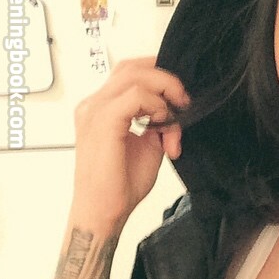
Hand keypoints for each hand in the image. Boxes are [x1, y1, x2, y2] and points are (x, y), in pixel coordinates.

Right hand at [70, 56, 189, 232]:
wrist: (105, 211)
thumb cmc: (120, 184)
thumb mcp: (149, 146)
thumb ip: (159, 125)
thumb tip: (175, 115)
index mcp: (102, 108)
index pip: (129, 72)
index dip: (158, 75)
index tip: (180, 96)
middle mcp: (94, 104)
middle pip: (132, 67)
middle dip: (165, 79)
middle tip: (184, 101)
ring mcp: (95, 110)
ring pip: (134, 75)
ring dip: (163, 90)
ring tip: (175, 115)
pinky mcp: (104, 122)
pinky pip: (135, 97)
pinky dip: (156, 106)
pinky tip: (163, 125)